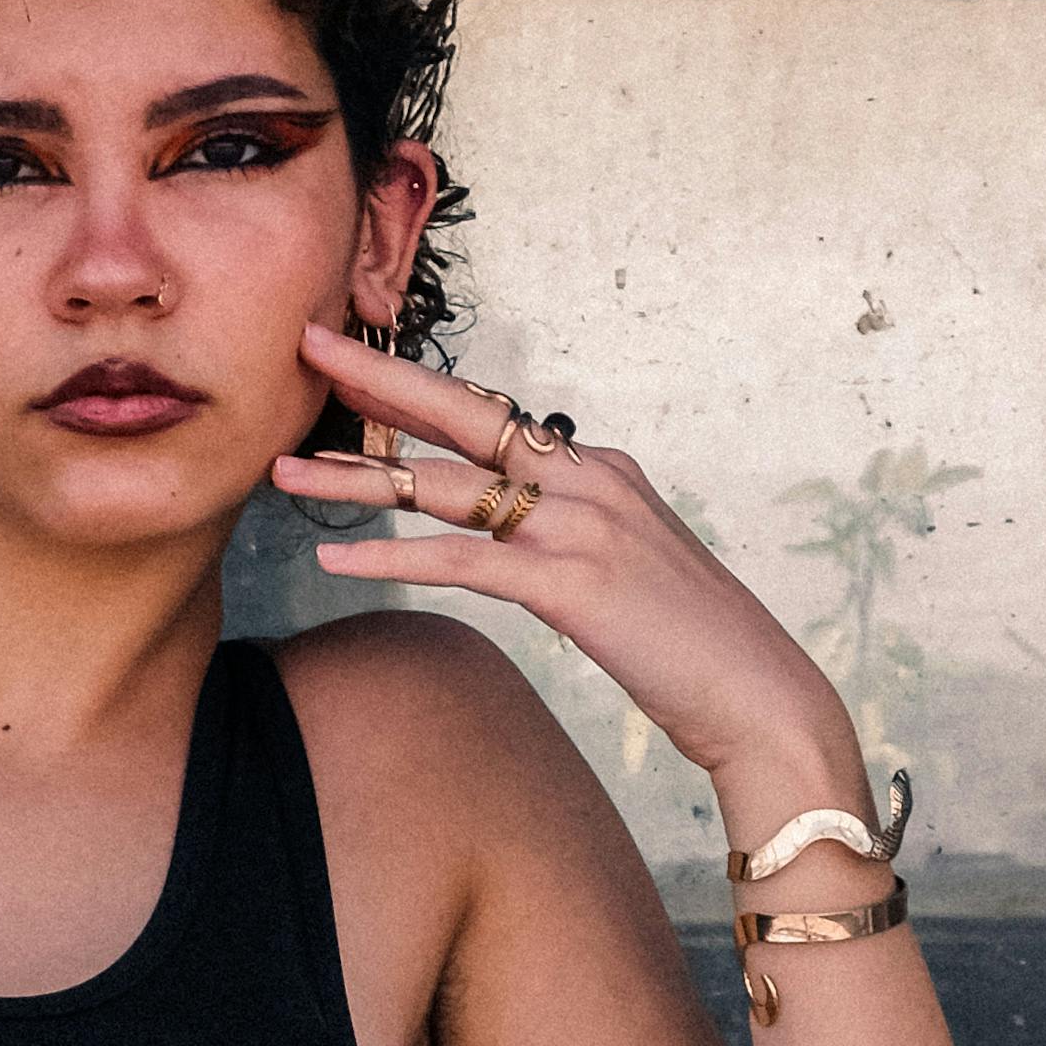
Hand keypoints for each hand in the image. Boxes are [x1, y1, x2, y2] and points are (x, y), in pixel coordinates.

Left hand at [274, 323, 868, 812]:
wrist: (762, 697)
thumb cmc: (692, 645)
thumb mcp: (625, 565)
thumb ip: (568, 533)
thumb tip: (511, 530)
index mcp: (599, 469)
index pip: (492, 416)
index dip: (419, 389)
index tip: (354, 364)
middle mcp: (588, 479)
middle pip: (463, 416)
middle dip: (379, 380)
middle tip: (308, 348)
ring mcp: (581, 525)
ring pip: (445, 486)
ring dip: (356, 480)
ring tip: (283, 472)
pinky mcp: (572, 583)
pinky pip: (463, 562)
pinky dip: (393, 559)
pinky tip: (337, 565)